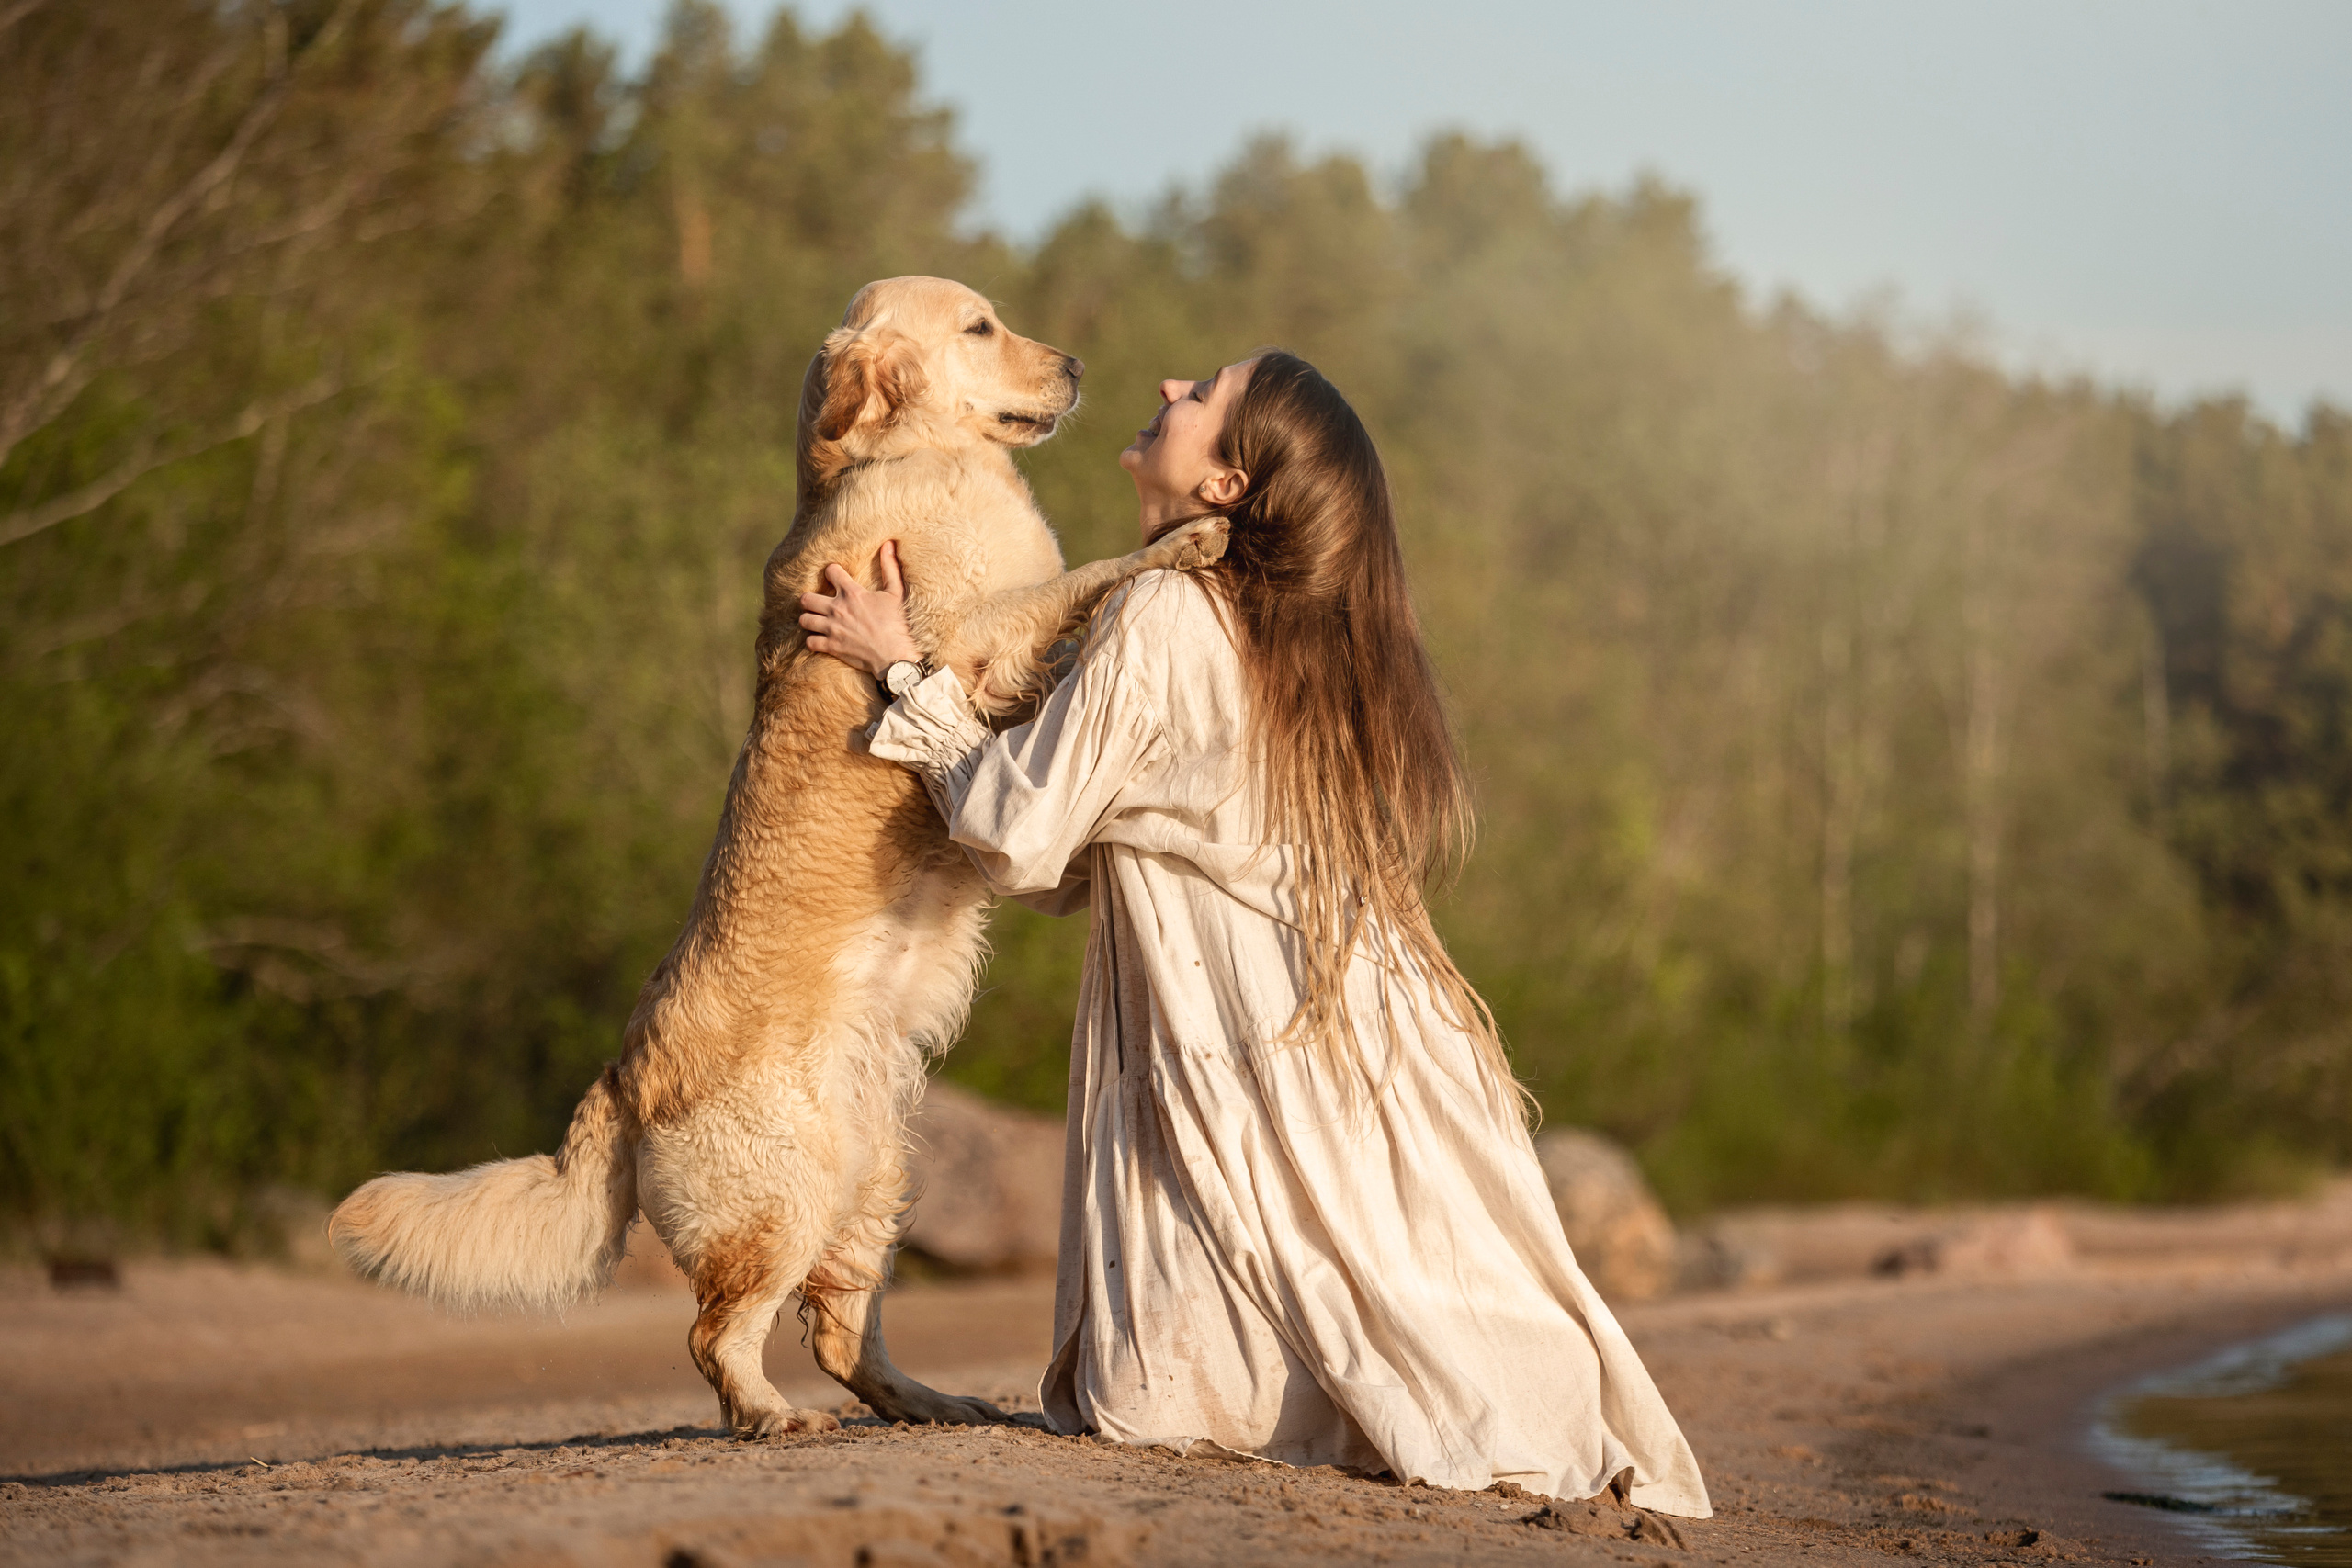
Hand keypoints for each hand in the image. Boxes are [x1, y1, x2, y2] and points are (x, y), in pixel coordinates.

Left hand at [797, 540, 923, 678]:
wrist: (895, 657)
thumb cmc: (898, 624)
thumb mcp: (896, 593)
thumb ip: (890, 568)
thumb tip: (888, 544)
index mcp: (852, 593)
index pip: (830, 571)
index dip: (832, 572)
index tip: (835, 577)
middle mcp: (837, 609)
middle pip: (806, 598)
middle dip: (810, 599)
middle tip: (818, 602)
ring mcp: (832, 629)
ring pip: (804, 620)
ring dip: (809, 619)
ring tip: (816, 621)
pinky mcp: (831, 647)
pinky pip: (809, 642)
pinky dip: (813, 641)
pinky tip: (820, 639)